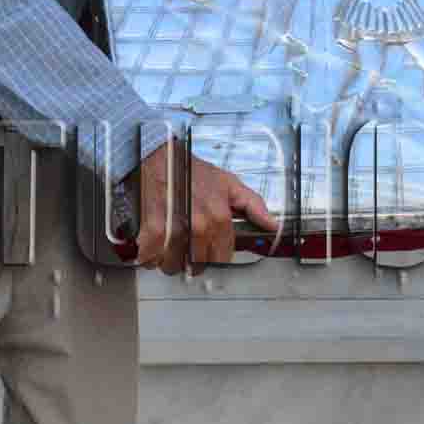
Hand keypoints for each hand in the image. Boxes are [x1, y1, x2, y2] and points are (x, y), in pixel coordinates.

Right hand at [136, 135, 279, 274]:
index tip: (208, 250)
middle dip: (193, 261)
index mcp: (219, 218)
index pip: (222, 257)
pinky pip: (151, 259)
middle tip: (188, 247)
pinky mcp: (152, 231)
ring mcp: (175, 230)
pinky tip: (154, 246)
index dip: (215, 255)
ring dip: (170, 261)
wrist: (162, 157)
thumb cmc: (193, 170)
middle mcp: (199, 227)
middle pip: (198, 265)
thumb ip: (254, 205)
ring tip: (170, 246)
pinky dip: (150, 257)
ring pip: (174, 266)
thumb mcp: (229, 183)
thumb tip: (273, 225)